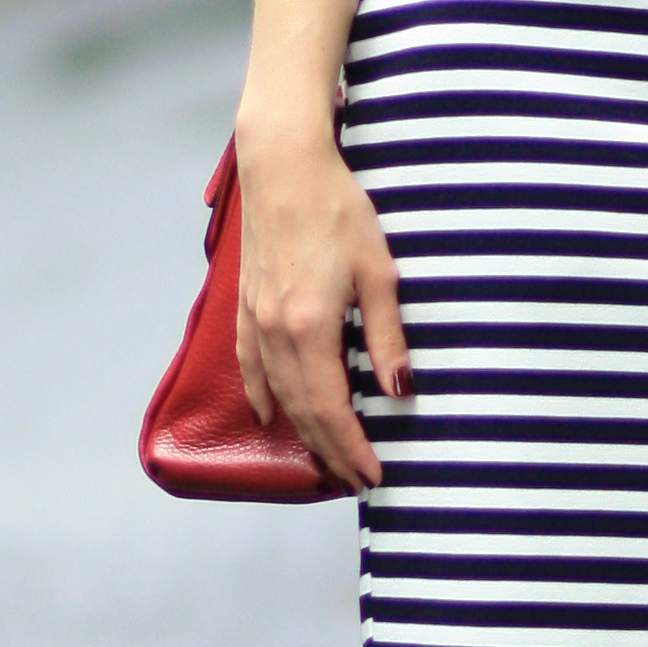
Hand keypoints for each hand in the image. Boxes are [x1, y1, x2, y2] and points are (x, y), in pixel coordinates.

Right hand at [233, 117, 410, 491]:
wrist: (283, 166)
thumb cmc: (336, 209)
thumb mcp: (378, 271)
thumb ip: (387, 335)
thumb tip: (400, 389)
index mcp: (309, 328)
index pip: (330, 408)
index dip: (351, 447)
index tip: (371, 476)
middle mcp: (275, 332)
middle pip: (301, 410)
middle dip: (330, 450)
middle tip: (355, 480)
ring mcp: (255, 320)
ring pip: (276, 394)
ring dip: (301, 431)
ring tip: (325, 457)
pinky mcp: (247, 305)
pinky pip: (251, 366)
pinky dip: (261, 396)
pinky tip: (267, 415)